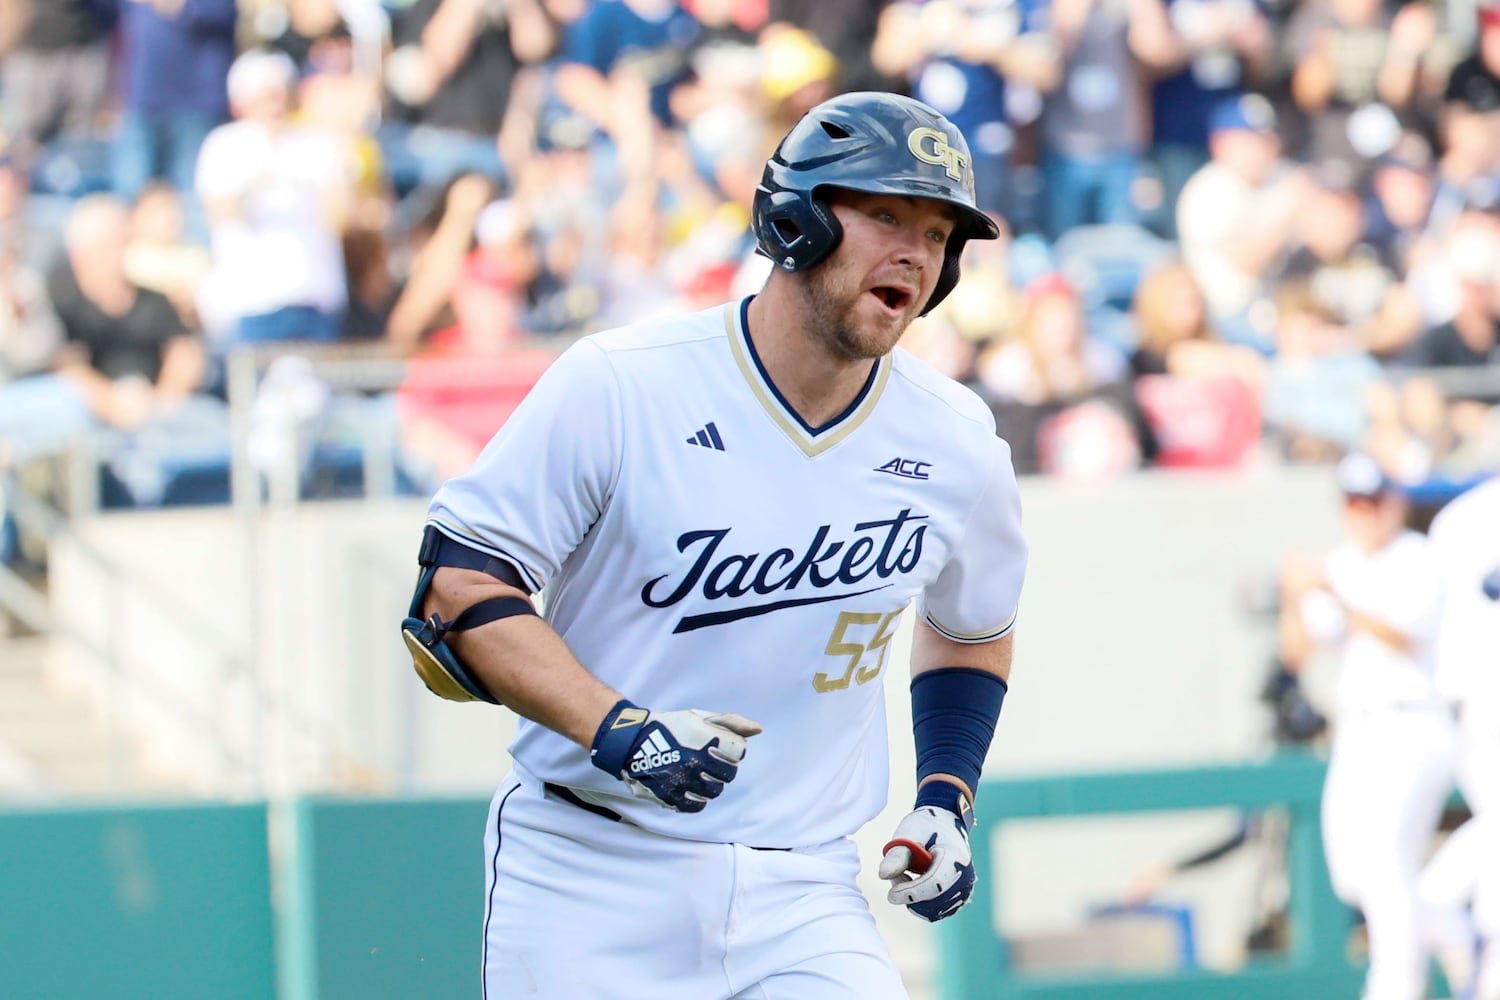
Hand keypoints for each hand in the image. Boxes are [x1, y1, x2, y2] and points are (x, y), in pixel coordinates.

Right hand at [590, 702, 761, 811]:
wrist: (632, 742)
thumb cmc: (670, 727)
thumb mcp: (699, 717)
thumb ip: (730, 722)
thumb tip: (758, 730)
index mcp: (705, 739)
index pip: (739, 751)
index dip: (731, 748)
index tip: (719, 746)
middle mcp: (696, 761)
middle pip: (729, 773)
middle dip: (723, 766)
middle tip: (709, 760)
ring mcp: (683, 781)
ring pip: (715, 791)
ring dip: (710, 783)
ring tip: (698, 773)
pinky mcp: (671, 796)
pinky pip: (697, 805)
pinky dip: (697, 798)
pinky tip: (690, 787)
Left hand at [879, 804, 975, 920]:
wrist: (944, 825)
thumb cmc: (925, 827)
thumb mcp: (908, 834)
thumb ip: (896, 855)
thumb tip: (883, 874)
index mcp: (955, 857)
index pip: (934, 885)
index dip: (910, 892)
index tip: (890, 894)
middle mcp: (965, 877)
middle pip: (933, 902)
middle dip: (909, 894)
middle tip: (897, 875)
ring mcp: (964, 890)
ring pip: (932, 911)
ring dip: (913, 900)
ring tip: (905, 876)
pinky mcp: (958, 899)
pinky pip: (935, 912)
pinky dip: (920, 903)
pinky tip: (914, 884)